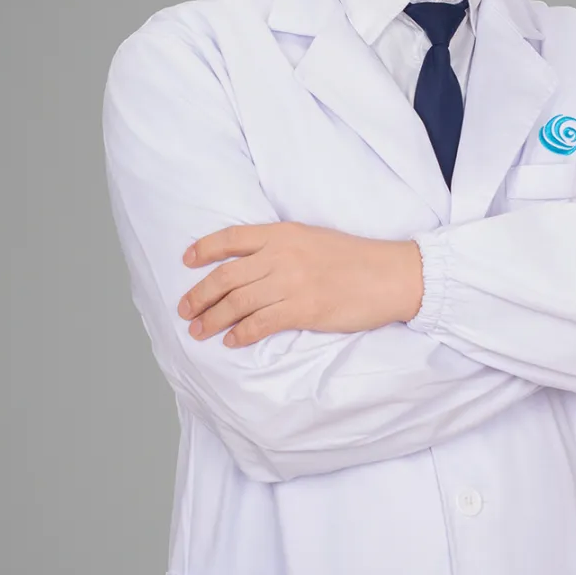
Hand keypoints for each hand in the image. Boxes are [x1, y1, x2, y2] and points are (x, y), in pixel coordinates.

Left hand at [175, 222, 423, 346]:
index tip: (187, 261)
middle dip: (199, 295)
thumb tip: (248, 267)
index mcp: (284, 233)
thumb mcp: (313, 239)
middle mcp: (282, 255)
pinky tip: (232, 340)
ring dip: (212, 319)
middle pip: (227, 276)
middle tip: (185, 309)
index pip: (231, 238)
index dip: (204, 249)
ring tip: (199, 331)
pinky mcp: (303, 310)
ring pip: (237, 303)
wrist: (390, 274)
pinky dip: (240, 334)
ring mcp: (292, 283)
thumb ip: (281, 248)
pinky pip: (260, 324)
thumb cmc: (355, 258)